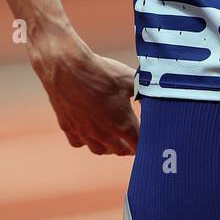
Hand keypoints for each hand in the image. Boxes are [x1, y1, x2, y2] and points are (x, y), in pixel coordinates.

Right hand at [32, 34, 138, 155]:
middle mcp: (104, 135)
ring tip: (113, 140)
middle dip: (129, 147)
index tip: (148, 140)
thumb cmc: (101, 72)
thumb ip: (143, 93)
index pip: (139, 144)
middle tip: (132, 141)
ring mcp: (85, 133)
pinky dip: (86, 140)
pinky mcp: (68, 128)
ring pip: (100, 150)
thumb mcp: (129, 79)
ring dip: (109, 147)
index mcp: (123, 125)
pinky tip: (89, 131)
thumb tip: (152, 98)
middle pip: (120, 151)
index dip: (145, 143)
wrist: (67, 68)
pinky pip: (79, 142)